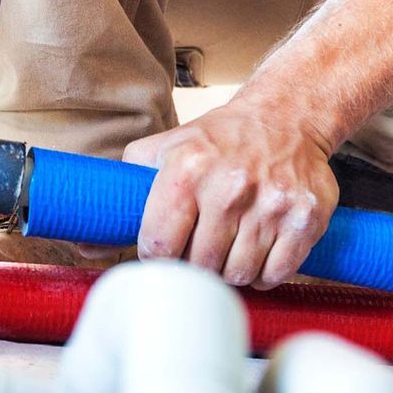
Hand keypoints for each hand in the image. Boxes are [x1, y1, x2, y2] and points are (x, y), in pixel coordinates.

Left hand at [122, 102, 339, 288]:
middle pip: (201, 266)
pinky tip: (259, 250)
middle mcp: (230, 187)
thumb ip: (122, 190)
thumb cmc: (218, 140)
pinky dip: (265, 273)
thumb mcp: (163, 149)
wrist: (286, 117)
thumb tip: (85, 240)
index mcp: (187, 169)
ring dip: (230, 271)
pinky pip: (277, 273)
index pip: (159, 246)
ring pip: (239, 274)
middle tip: (201, 249)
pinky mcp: (306, 218)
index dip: (158, 257)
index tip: (164, 252)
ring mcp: (272, 204)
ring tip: (230, 247)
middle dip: (196, 265)